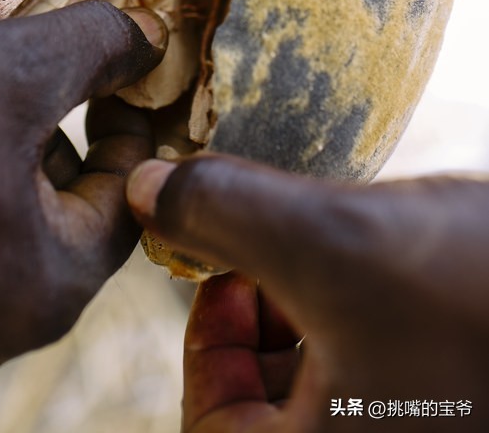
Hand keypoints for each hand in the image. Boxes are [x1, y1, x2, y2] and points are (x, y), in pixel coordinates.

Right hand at [0, 0, 165, 372]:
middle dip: (68, 145)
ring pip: (9, 234)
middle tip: (55, 83)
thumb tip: (153, 39)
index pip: (124, 202)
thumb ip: (100, 49)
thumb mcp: (12, 67)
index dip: (129, 128)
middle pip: (67, 221)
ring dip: (13, 166)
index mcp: (43, 291)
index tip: (119, 80)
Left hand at [128, 156, 488, 429]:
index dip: (206, 341)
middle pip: (269, 409)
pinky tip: (387, 270)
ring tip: (342, 252)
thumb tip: (143, 189)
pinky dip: (362, 322)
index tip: (232, 269)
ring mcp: (414, 427)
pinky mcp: (448, 402)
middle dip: (264, 319)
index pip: (214, 429)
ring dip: (316, 314)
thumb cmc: (482, 290)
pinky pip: (379, 376)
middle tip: (286, 251)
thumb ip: (222, 212)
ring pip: (326, 386)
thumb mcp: (331, 241)